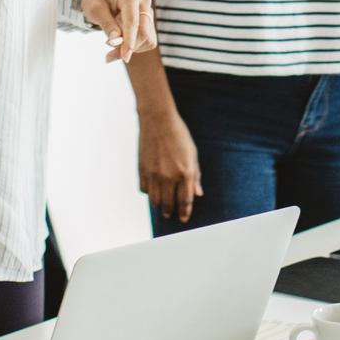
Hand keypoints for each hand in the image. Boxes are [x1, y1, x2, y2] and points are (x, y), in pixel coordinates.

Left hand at [82, 0, 155, 62]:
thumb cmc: (97, 1)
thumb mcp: (95, 10)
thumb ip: (106, 23)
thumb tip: (115, 39)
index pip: (133, 21)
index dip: (129, 41)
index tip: (125, 57)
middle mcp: (143, 2)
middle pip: (143, 32)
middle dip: (129, 47)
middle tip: (109, 56)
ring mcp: (149, 12)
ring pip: (147, 39)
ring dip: (131, 48)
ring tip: (113, 45)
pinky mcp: (150, 22)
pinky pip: (148, 41)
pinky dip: (136, 47)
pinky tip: (123, 42)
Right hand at [138, 108, 201, 222]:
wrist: (158, 121)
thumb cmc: (179, 135)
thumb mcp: (193, 154)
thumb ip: (195, 176)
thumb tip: (197, 193)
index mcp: (185, 173)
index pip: (185, 200)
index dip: (185, 212)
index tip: (184, 218)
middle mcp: (169, 177)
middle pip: (169, 204)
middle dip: (171, 211)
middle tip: (171, 214)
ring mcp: (154, 175)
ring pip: (155, 200)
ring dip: (159, 205)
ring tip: (162, 205)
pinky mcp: (142, 170)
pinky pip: (145, 190)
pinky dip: (149, 192)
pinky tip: (153, 190)